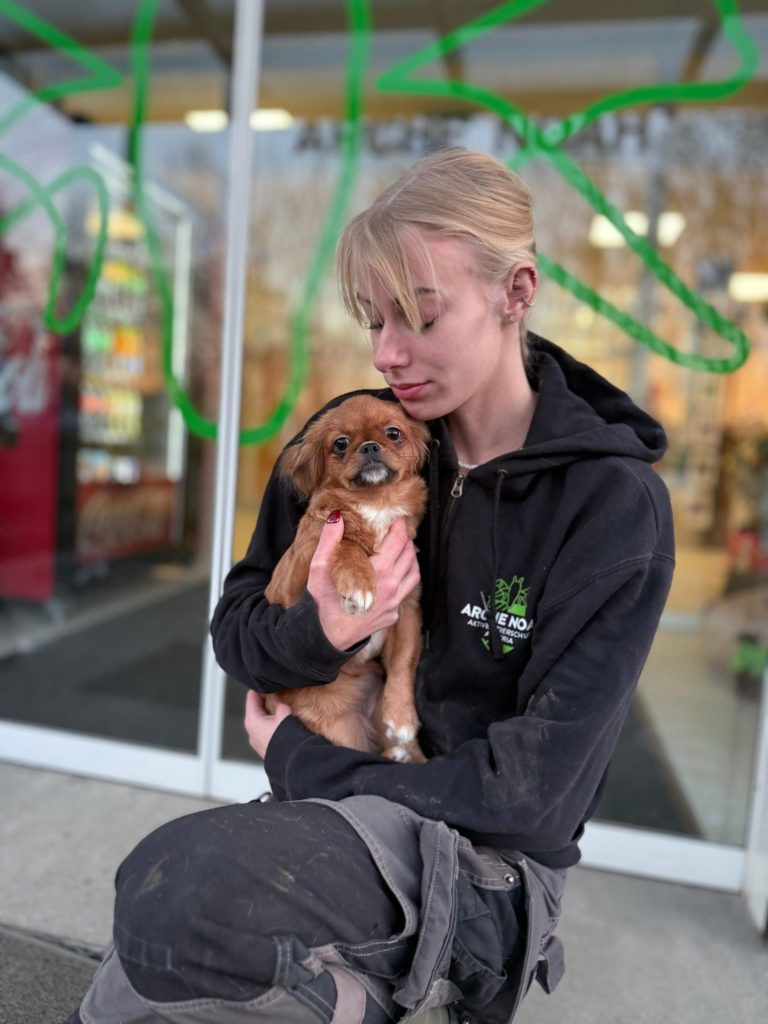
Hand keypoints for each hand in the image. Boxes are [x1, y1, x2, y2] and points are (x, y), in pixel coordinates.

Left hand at [244, 690, 291, 758]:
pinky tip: (283, 724)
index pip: (251, 698)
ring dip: (270, 715)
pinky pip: (267, 732)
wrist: (291, 761)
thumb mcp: (284, 714)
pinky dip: (273, 726)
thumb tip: (281, 705)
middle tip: (276, 694)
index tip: (266, 682)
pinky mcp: (265, 748)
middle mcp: (251, 731)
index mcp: (251, 720)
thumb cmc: (284, 738)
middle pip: (256, 710)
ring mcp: (257, 742)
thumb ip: (281, 705)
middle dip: (265, 702)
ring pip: (261, 722)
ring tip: (281, 709)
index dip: (259, 688)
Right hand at [307, 515, 419, 650]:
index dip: (401, 527)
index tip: (398, 519)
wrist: (326, 637)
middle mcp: (392, 587)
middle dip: (407, 541)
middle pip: (410, 556)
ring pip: (413, 574)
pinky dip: (404, 579)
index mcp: (379, 572)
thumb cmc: (323, 602)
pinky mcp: (392, 616)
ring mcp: (394, 603)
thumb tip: (336, 517)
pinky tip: (393, 576)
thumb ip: (330, 539)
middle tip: (399, 532)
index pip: (399, 541)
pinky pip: (405, 593)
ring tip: (401, 551)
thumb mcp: (320, 567)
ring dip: (410, 560)